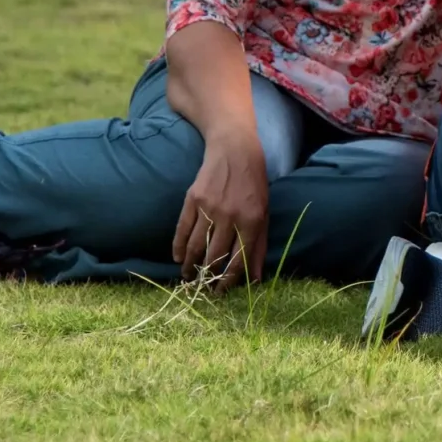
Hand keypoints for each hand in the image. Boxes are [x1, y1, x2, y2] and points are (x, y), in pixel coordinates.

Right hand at [172, 134, 270, 288]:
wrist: (234, 150)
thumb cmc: (254, 184)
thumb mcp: (264, 214)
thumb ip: (259, 247)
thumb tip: (255, 279)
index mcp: (252, 221)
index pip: (238, 261)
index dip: (228, 281)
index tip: (220, 292)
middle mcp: (230, 216)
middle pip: (214, 257)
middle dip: (207, 277)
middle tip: (202, 288)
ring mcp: (209, 207)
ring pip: (196, 246)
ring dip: (190, 266)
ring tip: (188, 277)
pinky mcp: (192, 199)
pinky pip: (182, 229)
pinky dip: (178, 246)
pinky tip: (178, 258)